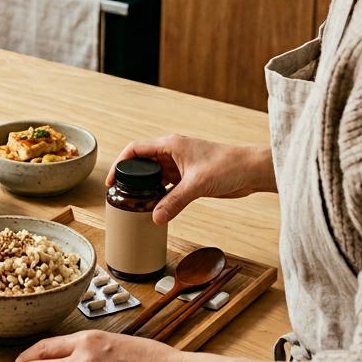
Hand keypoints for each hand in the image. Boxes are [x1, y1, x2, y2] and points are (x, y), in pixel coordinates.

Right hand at [107, 136, 274, 224]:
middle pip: (142, 163)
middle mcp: (172, 152)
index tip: (111, 180)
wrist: (250, 171)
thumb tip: (156, 217)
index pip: (135, 150)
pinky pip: (167, 185)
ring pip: (155, 175)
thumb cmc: (228, 166)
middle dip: (130, 178)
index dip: (120, 163)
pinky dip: (160, 194)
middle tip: (121, 195)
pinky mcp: (188, 177)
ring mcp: (180, 165)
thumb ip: (175, 201)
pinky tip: (157, 206)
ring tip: (136, 202)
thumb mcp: (197, 185)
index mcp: (170, 145)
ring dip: (146, 187)